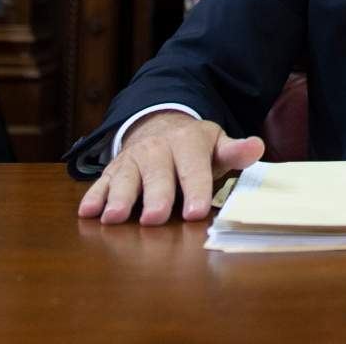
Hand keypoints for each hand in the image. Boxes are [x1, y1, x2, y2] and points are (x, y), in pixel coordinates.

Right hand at [77, 111, 264, 225]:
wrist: (160, 125)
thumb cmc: (194, 147)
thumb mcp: (216, 144)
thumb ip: (234, 151)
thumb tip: (257, 146)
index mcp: (187, 142)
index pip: (193, 168)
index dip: (195, 189)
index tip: (195, 212)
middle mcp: (157, 148)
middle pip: (157, 175)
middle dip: (155, 197)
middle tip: (154, 219)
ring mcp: (133, 158)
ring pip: (125, 177)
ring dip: (118, 197)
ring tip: (114, 218)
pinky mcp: (114, 168)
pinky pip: (102, 181)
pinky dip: (94, 196)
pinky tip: (88, 212)